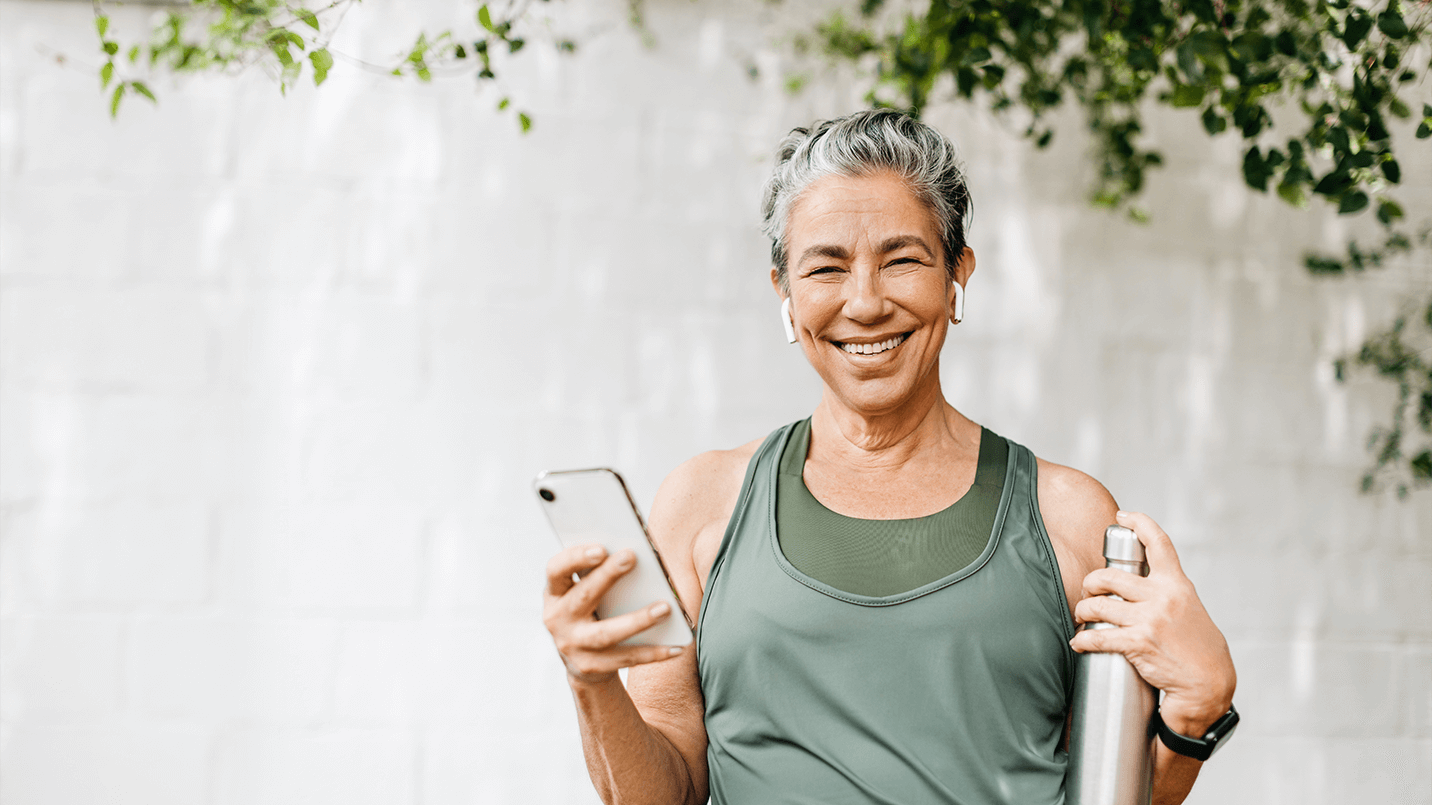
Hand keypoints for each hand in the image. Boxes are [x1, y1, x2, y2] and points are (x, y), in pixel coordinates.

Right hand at [542, 544, 685, 685]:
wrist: (582, 662)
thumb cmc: (591, 612)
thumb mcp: (583, 591)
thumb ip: (598, 573)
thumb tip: (634, 554)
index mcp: (555, 593)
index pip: (556, 570)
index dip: (575, 558)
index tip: (601, 548)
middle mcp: (557, 619)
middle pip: (583, 596)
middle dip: (607, 576)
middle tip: (631, 557)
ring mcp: (572, 646)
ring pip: (606, 633)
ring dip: (637, 620)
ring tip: (665, 608)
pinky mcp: (591, 667)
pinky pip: (625, 658)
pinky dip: (653, 652)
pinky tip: (675, 646)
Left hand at [1070, 511, 1236, 733]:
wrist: (1209, 683)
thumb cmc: (1198, 648)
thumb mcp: (1189, 608)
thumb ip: (1166, 592)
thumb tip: (1138, 583)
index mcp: (1177, 584)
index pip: (1158, 543)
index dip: (1139, 523)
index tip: (1123, 516)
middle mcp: (1163, 596)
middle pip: (1110, 576)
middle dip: (1091, 583)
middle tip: (1088, 593)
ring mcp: (1150, 619)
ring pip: (1099, 604)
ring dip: (1083, 610)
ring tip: (1082, 616)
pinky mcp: (1140, 643)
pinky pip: (1099, 636)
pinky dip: (1083, 639)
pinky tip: (1079, 642)